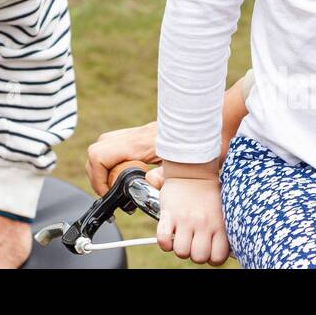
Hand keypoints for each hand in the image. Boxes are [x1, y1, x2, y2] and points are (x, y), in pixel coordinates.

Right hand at [86, 74, 251, 195]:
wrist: (218, 122)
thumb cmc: (206, 143)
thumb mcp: (187, 166)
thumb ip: (167, 175)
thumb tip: (150, 183)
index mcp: (141, 143)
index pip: (100, 155)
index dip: (96, 177)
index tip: (107, 193)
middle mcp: (136, 137)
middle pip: (98, 148)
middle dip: (97, 172)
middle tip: (110, 191)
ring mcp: (140, 135)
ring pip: (107, 145)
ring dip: (106, 166)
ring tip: (119, 185)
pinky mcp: (146, 136)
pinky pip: (120, 145)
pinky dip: (118, 160)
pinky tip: (133, 174)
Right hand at [156, 165, 229, 265]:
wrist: (192, 169)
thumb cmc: (208, 192)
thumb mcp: (221, 211)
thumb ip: (221, 230)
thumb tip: (224, 251)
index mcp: (219, 225)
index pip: (217, 258)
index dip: (210, 258)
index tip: (206, 250)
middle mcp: (203, 224)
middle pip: (198, 257)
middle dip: (194, 254)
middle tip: (192, 242)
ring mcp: (186, 220)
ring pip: (181, 252)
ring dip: (179, 248)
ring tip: (180, 236)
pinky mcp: (169, 214)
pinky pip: (163, 240)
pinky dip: (164, 242)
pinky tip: (168, 233)